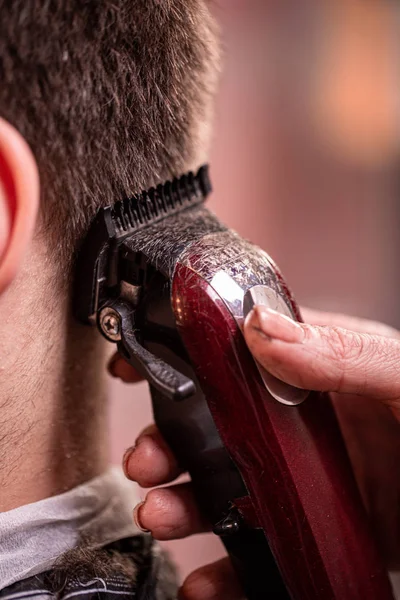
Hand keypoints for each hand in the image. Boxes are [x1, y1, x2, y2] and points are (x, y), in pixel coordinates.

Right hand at [109, 307, 399, 597]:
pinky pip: (257, 550)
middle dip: (169, 441)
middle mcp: (300, 424)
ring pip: (225, 488)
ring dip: (182, 501)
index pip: (234, 352)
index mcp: (315, 370)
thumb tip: (264, 331)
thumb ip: (343, 351)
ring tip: (161, 514)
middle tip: (146, 458)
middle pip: (214, 426)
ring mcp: (303, 479)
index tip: (137, 363)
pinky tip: (205, 578)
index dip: (181, 356)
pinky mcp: (314, 530)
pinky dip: (224, 569)